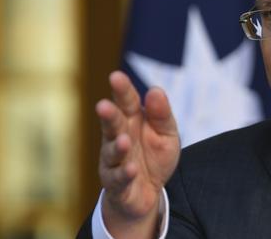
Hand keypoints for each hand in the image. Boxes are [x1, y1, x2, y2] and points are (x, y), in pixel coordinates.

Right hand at [97, 71, 180, 236]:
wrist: (148, 193)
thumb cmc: (154, 157)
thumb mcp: (166, 133)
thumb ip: (161, 114)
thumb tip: (155, 90)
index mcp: (131, 120)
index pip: (126, 102)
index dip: (121, 90)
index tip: (116, 77)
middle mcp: (118, 138)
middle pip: (112, 124)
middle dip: (108, 116)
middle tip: (103, 106)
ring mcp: (114, 162)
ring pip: (112, 152)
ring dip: (117, 147)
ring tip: (123, 140)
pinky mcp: (117, 184)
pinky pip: (119, 179)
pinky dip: (124, 174)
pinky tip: (131, 168)